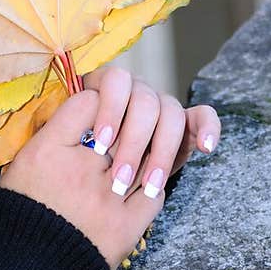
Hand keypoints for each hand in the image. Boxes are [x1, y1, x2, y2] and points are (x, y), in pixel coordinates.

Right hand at [0, 89, 164, 269]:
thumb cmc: (20, 213)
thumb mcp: (23, 163)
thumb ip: (54, 134)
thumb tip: (87, 108)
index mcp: (47, 150)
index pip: (88, 101)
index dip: (98, 103)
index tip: (97, 111)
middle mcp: (79, 170)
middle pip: (121, 129)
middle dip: (123, 130)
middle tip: (117, 140)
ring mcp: (106, 199)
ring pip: (143, 158)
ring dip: (142, 157)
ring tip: (130, 165)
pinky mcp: (125, 228)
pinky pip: (153, 195)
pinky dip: (151, 188)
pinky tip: (139, 190)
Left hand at [82, 63, 220, 198]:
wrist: (87, 188)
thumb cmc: (69, 162)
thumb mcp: (61, 144)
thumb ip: (69, 128)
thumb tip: (81, 123)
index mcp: (104, 85)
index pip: (115, 81)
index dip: (111, 110)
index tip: (103, 144)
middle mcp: (135, 90)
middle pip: (145, 101)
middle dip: (134, 142)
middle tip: (120, 179)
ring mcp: (160, 106)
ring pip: (171, 112)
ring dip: (162, 150)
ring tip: (151, 184)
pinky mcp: (184, 124)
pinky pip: (202, 116)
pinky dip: (208, 127)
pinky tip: (206, 147)